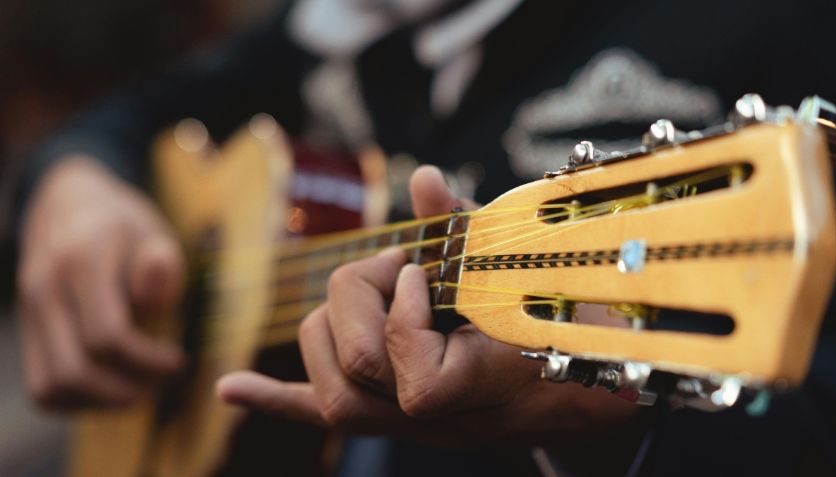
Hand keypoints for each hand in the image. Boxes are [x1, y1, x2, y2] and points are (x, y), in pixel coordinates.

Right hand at [17, 156, 184, 408]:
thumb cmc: (126, 225)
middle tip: (160, 381)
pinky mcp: (27, 329)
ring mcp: (29, 311)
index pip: (108, 336)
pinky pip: (41, 386)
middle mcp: (45, 287)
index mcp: (83, 260)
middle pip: (75, 370)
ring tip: (138, 388)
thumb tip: (150, 298)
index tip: (178, 360)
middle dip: (126, 389)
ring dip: (99, 402)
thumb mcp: (154, 231)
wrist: (70, 204)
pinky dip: (76, 400)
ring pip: (50, 386)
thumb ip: (160, 264)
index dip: (149, 361)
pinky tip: (112, 386)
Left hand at [217, 165, 639, 444]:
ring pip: (332, 396)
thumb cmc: (566, 318)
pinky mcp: (398, 418)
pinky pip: (326, 416)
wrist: (589, 381)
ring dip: (330, 325)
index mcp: (474, 389)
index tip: (422, 269)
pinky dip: (276, 399)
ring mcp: (414, 425)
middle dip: (359, 295)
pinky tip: (232, 389)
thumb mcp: (524, 268)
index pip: (406, 374)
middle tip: (398, 264)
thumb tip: (422, 177)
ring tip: (371, 291)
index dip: (402, 308)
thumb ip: (468, 228)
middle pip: (351, 370)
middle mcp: (437, 420)